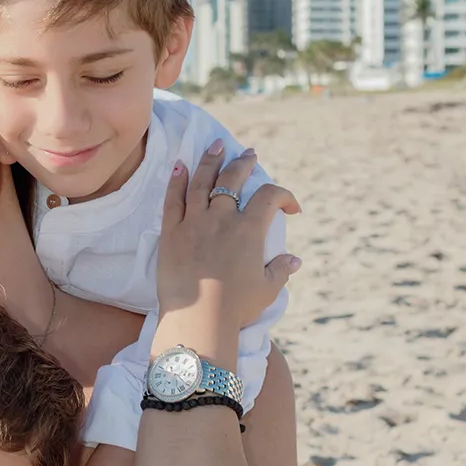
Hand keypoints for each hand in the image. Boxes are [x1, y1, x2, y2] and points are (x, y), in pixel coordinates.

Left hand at [155, 143, 300, 358]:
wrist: (197, 319)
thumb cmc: (235, 308)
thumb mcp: (267, 290)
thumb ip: (281, 270)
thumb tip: (294, 259)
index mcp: (249, 230)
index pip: (270, 198)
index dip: (284, 196)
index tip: (291, 207)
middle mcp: (222, 219)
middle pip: (233, 180)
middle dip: (244, 163)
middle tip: (249, 154)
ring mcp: (194, 222)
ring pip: (202, 181)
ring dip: (211, 160)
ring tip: (216, 146)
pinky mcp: (171, 232)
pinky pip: (172, 199)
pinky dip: (176, 180)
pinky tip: (180, 166)